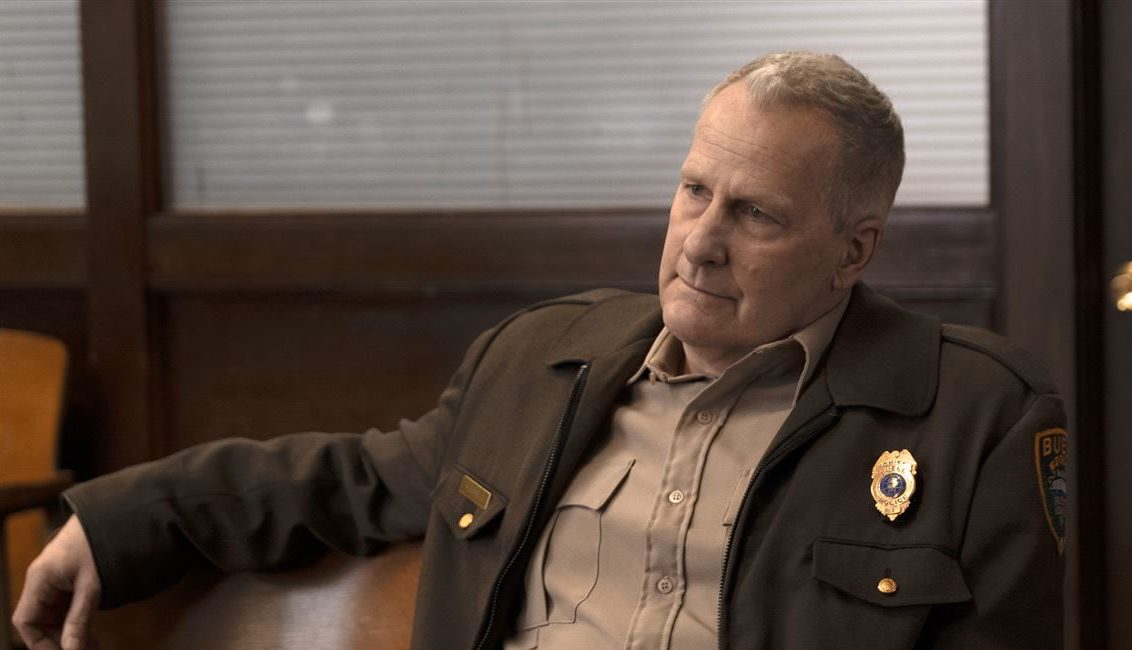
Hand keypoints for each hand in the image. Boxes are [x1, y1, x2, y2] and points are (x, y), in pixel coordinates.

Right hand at [13, 515, 100, 649]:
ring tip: (92, 647)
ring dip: (70, 634)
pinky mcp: (69, 580)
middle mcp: (42, 581)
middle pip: (40, 622)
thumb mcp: (92, 584)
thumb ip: (80, 618)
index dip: (38, 643)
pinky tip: (92, 635)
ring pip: (54, 617)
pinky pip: (66, 608)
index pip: (25, 621)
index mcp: (39, 579)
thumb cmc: (99, 542)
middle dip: (59, 641)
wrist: (113, 513)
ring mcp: (55, 581)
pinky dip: (77, 622)